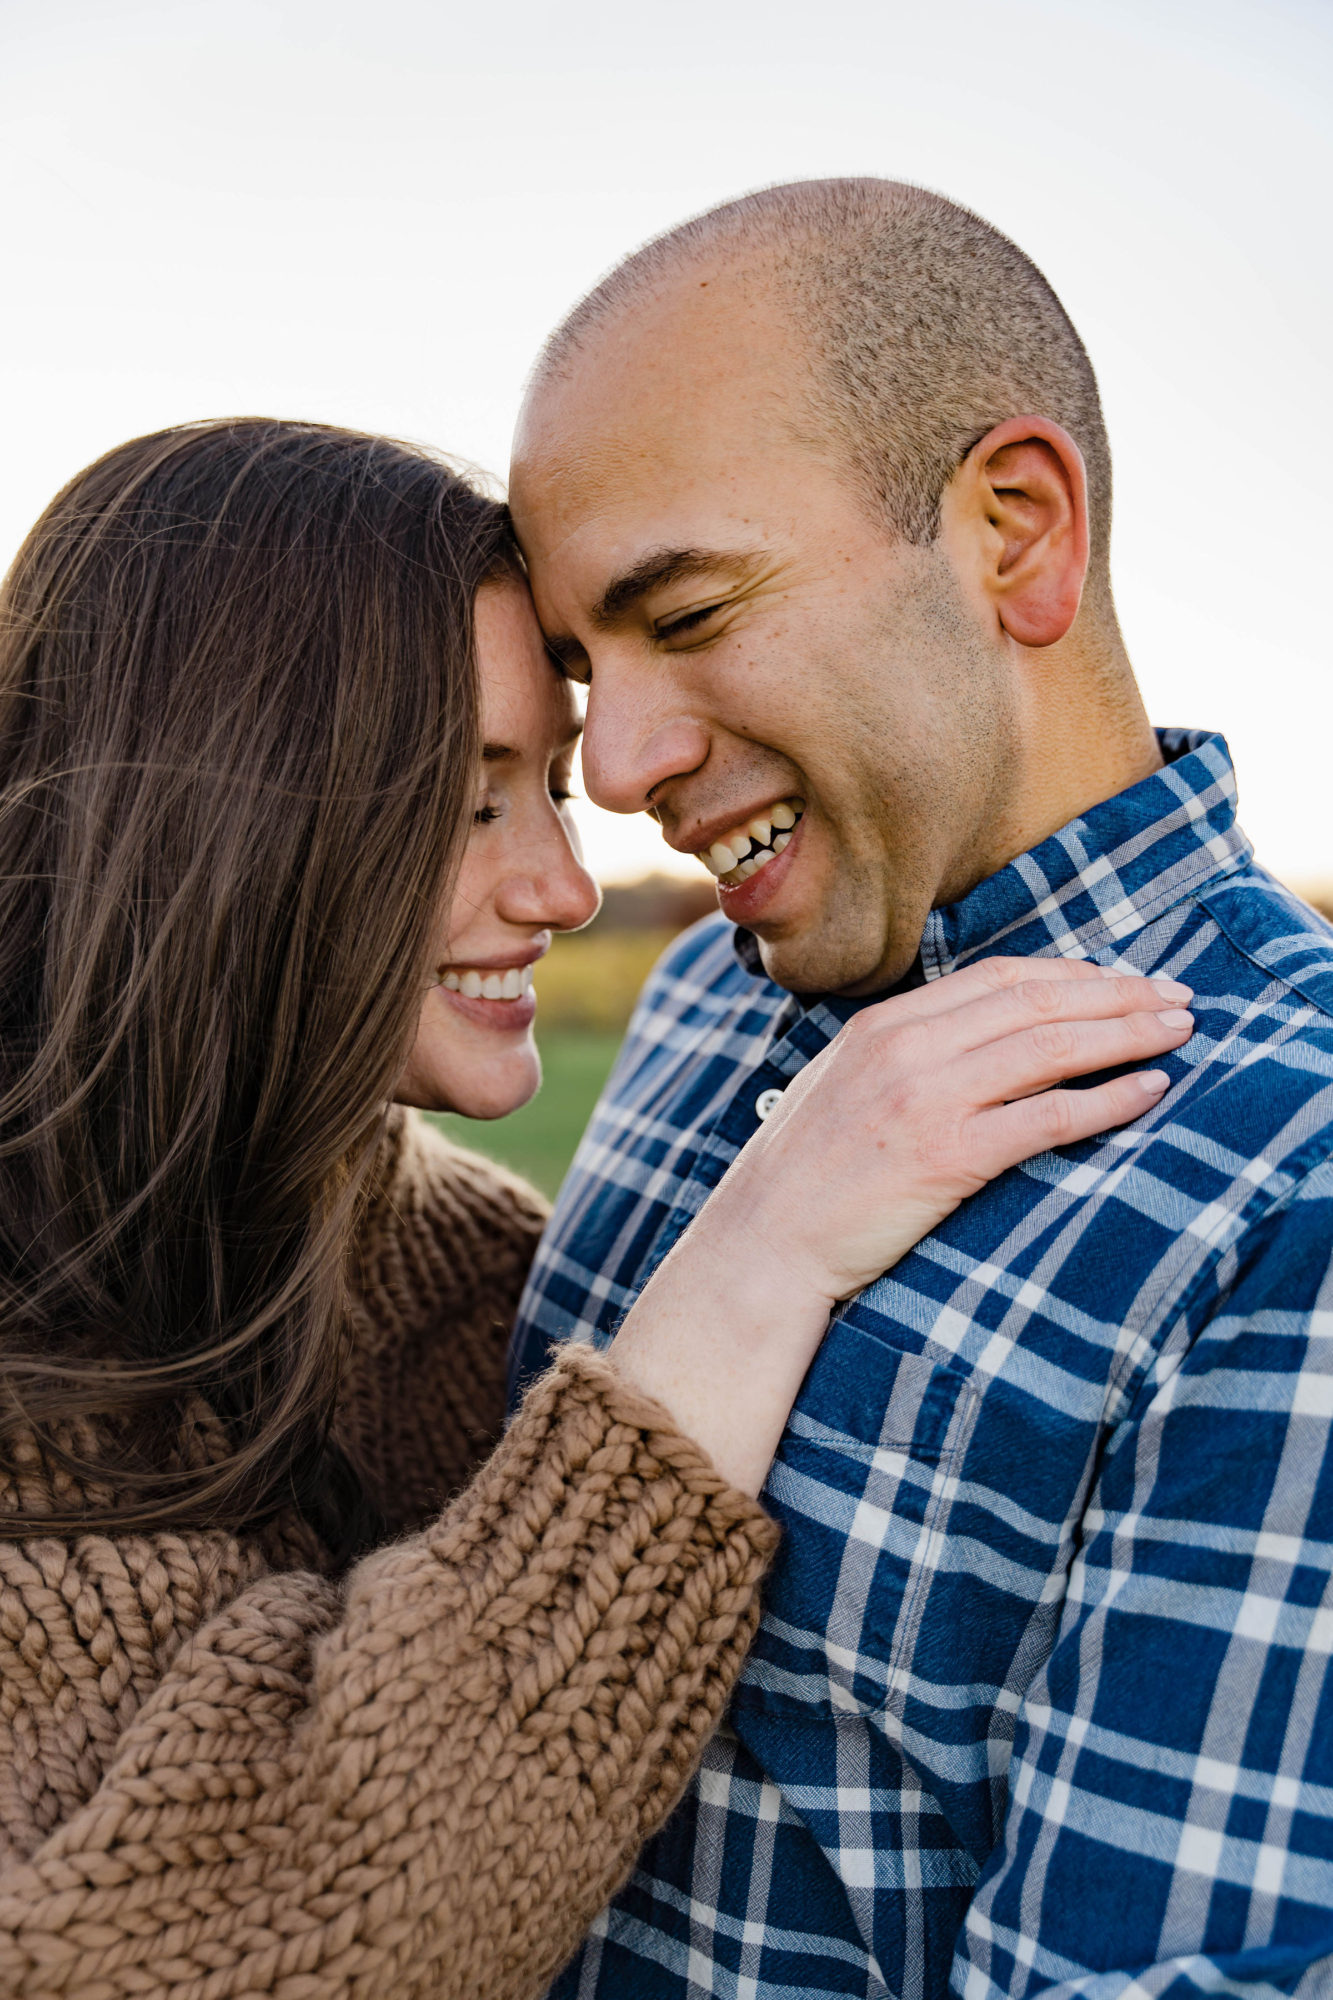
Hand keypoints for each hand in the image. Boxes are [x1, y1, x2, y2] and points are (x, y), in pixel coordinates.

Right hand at [716, 955, 1192, 1306]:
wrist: (763, 1245)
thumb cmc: (807, 1179)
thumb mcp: (845, 1087)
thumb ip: (908, 1054)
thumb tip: (982, 1041)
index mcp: (883, 1025)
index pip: (1000, 977)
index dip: (1075, 973)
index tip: (1126, 979)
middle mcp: (906, 1049)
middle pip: (1036, 1001)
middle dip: (1118, 994)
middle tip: (1178, 996)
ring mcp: (925, 1100)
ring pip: (1049, 1047)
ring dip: (1126, 1034)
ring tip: (1180, 1031)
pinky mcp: (945, 1157)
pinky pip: (1045, 1117)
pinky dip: (1106, 1099)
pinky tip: (1148, 1090)